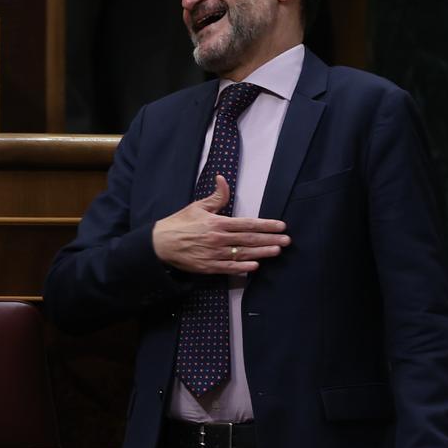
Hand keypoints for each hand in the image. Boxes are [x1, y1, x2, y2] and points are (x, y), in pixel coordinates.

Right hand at [153, 175, 290, 274]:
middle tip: (287, 241)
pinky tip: (255, 266)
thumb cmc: (179, 223)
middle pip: (250, 240)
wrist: (160, 244)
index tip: (281, 226)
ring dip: (262, 253)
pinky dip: (243, 268)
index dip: (266, 225)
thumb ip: (216, 196)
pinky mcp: (208, 267)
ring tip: (277, 251)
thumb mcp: (197, 206)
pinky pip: (229, 268)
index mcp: (218, 223)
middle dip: (270, 240)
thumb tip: (223, 179)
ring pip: (243, 254)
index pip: (248, 224)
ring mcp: (214, 254)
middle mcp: (219, 239)